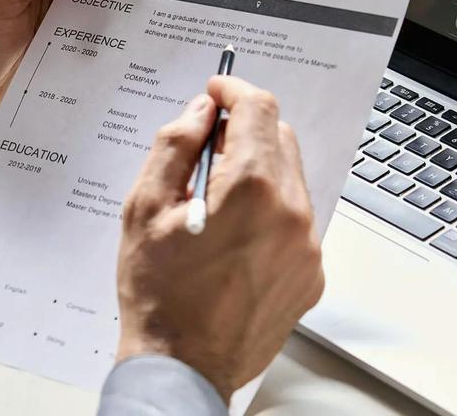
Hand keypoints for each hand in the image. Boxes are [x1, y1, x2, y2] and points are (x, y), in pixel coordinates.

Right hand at [114, 76, 324, 401]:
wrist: (182, 368)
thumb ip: (175, 145)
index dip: (233, 89)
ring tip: (215, 200)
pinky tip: (234, 234)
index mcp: (251, 189)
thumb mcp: (145, 207)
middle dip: (244, 129)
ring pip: (290, 177)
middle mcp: (291, 213)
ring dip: (258, 170)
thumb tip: (200, 110)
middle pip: (279, 136)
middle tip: (207, 147)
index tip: (217, 91)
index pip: (258, 108)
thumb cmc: (158, 293)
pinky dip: (270, 209)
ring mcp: (307, 246)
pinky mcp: (311, 273)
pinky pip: (296, 218)